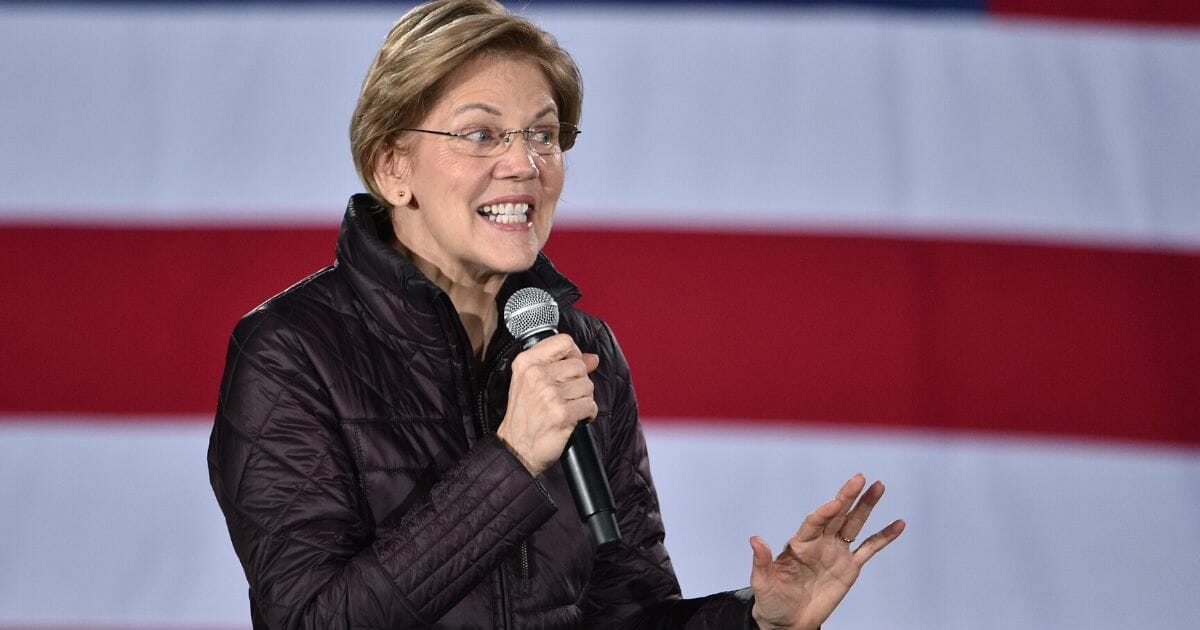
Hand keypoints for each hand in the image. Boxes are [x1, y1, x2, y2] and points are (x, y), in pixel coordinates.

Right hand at [496, 334, 599, 475]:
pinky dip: (587, 413)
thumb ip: (562, 365)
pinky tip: (574, 418)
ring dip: (583, 399)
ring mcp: (549, 394)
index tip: (570, 369)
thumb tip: (593, 358)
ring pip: (587, 386)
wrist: (517, 448)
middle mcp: (536, 374)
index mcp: (527, 362)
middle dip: (579, 382)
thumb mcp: (533, 382)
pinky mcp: (561, 413)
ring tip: (568, 407)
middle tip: (565, 396)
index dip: (574, 354)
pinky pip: (590, 405)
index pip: (564, 341)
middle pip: (579, 365)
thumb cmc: (525, 415)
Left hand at [749, 474, 904, 629]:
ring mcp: (836, 553)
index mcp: (799, 543)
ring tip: (879, 486)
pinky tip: (898, 524)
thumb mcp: (763, 582)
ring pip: (854, 524)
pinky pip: (870, 549)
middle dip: (848, 496)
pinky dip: (884, 537)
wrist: (789, 621)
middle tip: (859, 478)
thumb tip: (754, 539)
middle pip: (836, 514)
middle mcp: (819, 542)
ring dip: (866, 506)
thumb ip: (761, 561)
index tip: (835, 502)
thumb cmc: (772, 599)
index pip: (814, 522)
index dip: (824, 512)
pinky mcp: (850, 567)